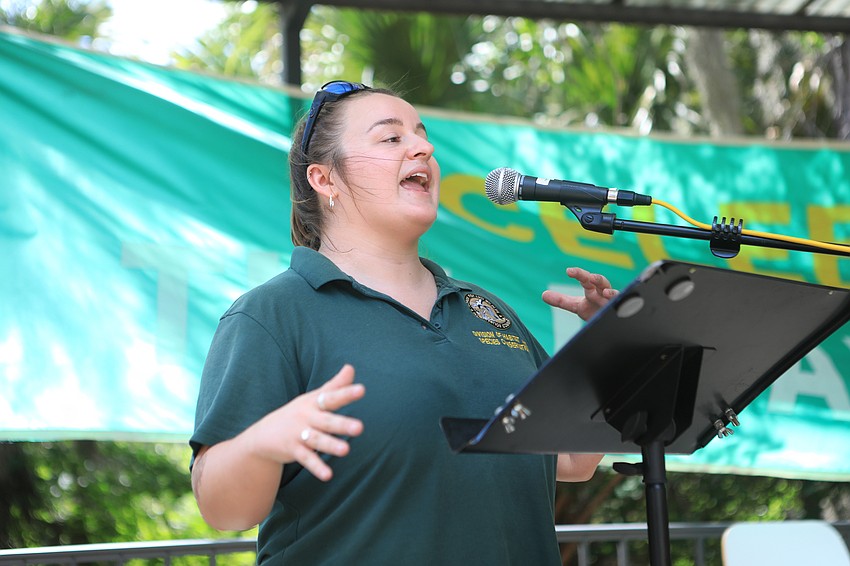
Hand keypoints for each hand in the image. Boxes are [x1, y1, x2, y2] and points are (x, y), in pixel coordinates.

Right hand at [247, 364, 364, 481]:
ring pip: (317, 440)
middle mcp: (307, 418)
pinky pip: (307, 460)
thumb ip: (334, 386)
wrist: (263, 435)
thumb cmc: (297, 413)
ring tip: (346, 450)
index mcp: (314, 403)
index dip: (346, 393)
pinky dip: (317, 467)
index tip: (362, 390)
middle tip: (360, 428)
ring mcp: (299, 434)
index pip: (332, 397)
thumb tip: (351, 368)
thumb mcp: (313, 398)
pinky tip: (328, 475)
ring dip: (331, 445)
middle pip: (327, 421)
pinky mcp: (293, 450)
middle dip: (342, 424)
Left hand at [541, 267, 617, 321]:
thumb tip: (543, 295)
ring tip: (606, 292)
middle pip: (601, 282)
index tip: (569, 271)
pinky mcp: (620, 311)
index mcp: (592, 290)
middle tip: (589, 277)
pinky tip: (619, 307)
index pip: (585, 280)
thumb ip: (561, 301)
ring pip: (615, 294)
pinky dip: (623, 305)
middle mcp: (603, 293)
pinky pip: (624, 307)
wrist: (608, 324)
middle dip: (595, 279)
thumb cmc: (594, 310)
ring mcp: (613, 303)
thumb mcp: (576, 306)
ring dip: (611, 293)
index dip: (579, 274)